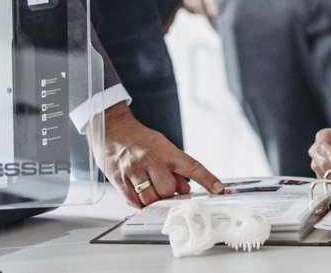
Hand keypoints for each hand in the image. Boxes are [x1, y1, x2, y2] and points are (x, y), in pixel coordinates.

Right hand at [93, 102, 222, 207]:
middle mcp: (150, 159)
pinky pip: (132, 201)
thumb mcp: (162, 147)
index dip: (207, 179)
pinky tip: (139, 194)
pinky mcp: (118, 179)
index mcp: (165, 150)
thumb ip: (175, 169)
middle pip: (167, 189)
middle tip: (165, 188)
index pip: (191, 166)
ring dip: (153, 200)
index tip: (218, 189)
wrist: (112, 128)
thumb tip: (185, 189)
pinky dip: (139, 203)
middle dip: (169, 194)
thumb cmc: (139, 138)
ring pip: (149, 198)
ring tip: (151, 190)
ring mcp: (133, 170)